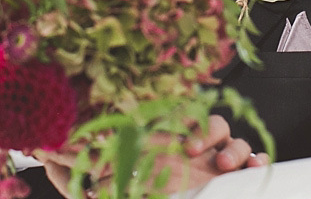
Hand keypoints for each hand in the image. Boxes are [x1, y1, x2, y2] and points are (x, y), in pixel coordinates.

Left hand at [37, 115, 268, 197]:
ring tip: (222, 166)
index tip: (178, 136)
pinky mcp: (236, 178)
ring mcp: (218, 163)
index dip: (184, 119)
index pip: (181, 118)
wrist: (176, 198)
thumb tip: (52, 157)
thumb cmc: (144, 194)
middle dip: (210, 132)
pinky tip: (254, 170)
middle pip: (213, 124)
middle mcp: (195, 150)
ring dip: (234, 148)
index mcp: (165, 144)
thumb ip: (92, 170)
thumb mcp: (118, 185)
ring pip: (236, 140)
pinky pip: (256, 161)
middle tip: (194, 149)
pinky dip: (258, 162)